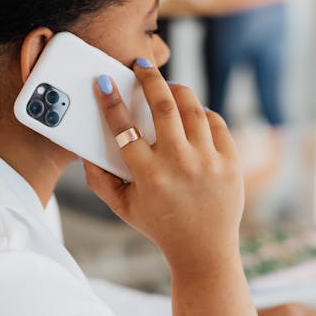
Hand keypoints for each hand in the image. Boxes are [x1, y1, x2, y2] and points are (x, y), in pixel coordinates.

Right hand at [83, 60, 244, 275]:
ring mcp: (208, 161)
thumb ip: (99, 179)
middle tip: (141, 65)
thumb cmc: (160, 226)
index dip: (110, 100)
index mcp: (148, 176)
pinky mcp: (230, 161)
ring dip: (177, 90)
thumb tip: (85, 150)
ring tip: (167, 86)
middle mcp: (179, 164)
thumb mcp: (122, 207)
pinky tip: (191, 113)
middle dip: (149, 78)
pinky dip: (202, 112)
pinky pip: (215, 122)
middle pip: (163, 105)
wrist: (204, 250)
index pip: (124, 127)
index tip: (104, 81)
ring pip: (192, 107)